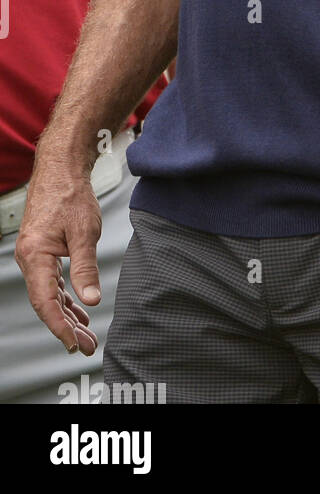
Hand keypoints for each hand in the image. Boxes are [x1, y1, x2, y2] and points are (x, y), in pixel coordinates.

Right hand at [14, 162, 102, 356]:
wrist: (61, 170)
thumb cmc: (71, 195)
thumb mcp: (85, 232)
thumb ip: (86, 267)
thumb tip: (91, 299)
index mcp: (35, 255)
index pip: (44, 301)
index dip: (58, 326)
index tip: (73, 343)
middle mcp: (30, 259)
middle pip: (47, 303)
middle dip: (67, 327)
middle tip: (86, 346)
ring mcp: (35, 257)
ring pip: (50, 295)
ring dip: (67, 315)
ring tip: (86, 335)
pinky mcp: (43, 253)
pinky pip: (52, 283)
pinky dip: (66, 298)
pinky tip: (80, 311)